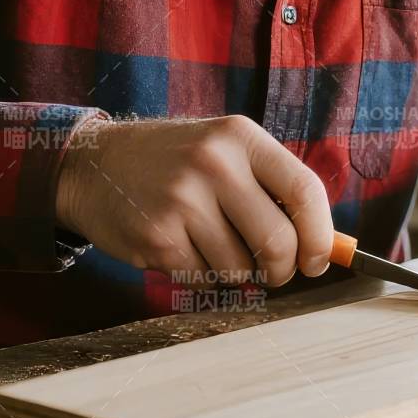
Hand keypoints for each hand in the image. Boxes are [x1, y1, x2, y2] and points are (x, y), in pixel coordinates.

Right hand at [54, 114, 334, 286]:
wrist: (92, 165)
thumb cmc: (173, 163)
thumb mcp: (223, 151)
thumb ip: (271, 187)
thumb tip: (325, 246)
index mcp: (240, 137)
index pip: (305, 190)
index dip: (321, 235)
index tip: (318, 259)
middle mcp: (214, 164)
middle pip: (278, 240)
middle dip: (282, 269)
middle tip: (274, 272)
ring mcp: (183, 201)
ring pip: (240, 269)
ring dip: (235, 273)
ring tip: (211, 245)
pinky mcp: (157, 237)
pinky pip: (203, 280)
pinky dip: (201, 276)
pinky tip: (181, 248)